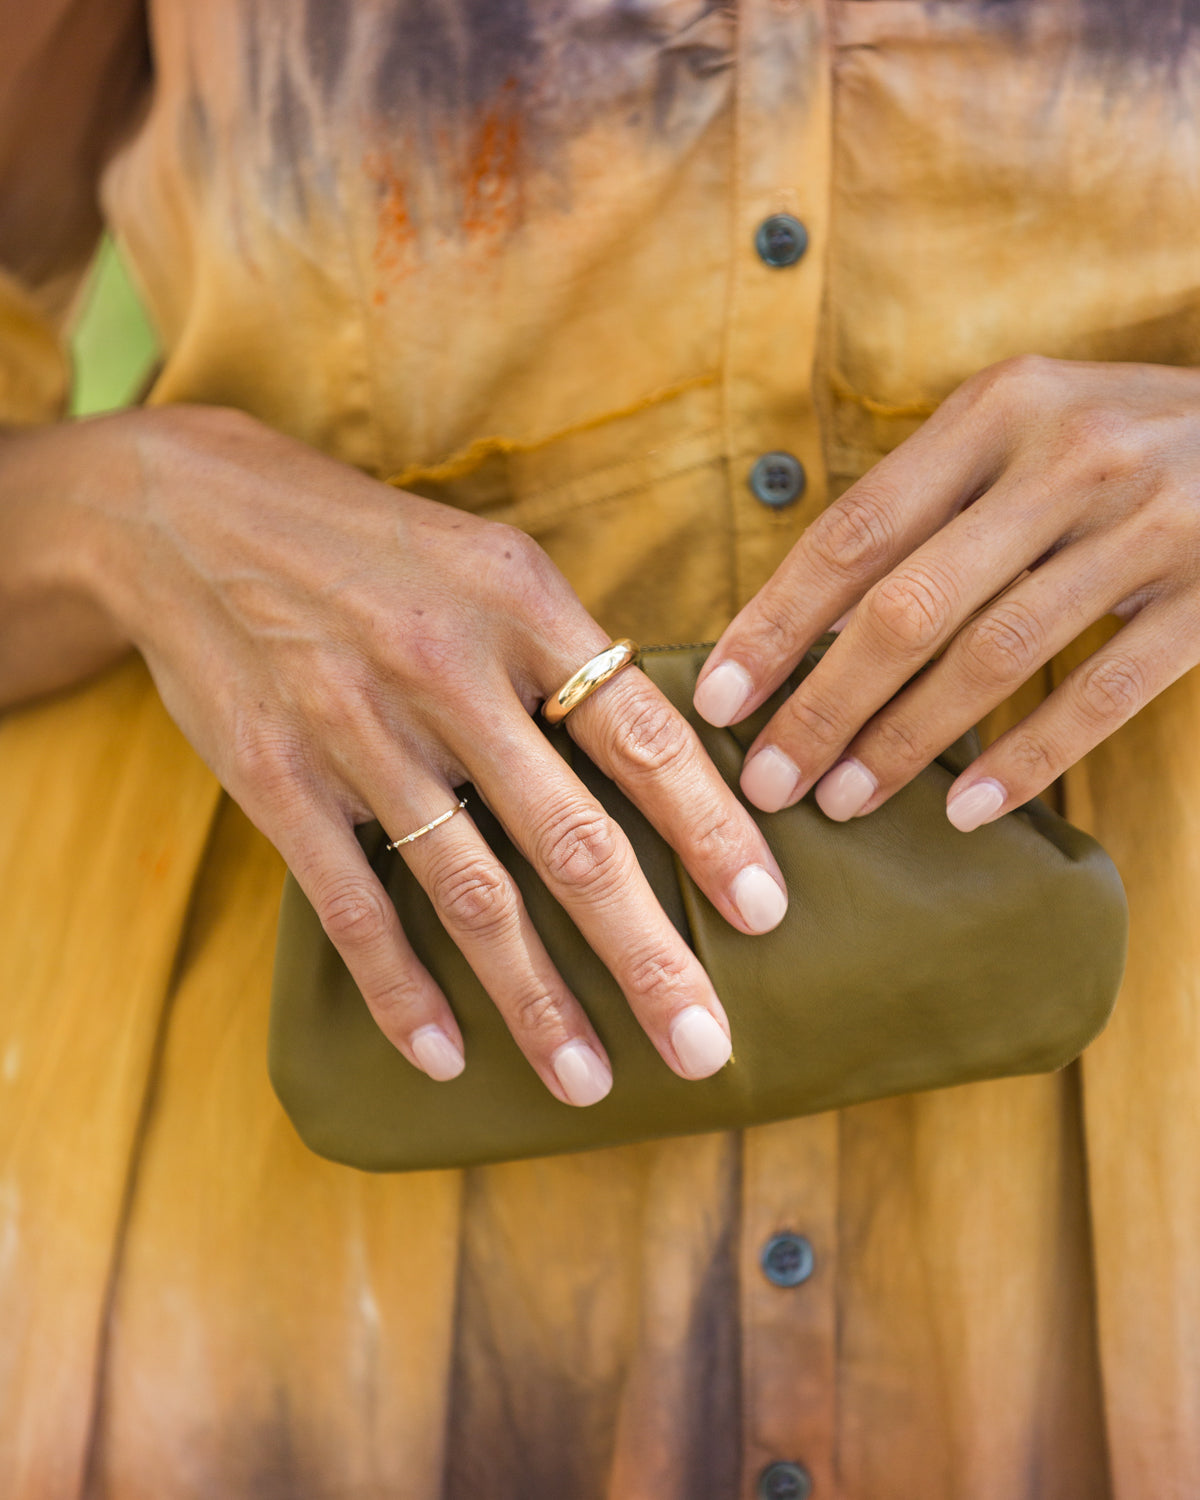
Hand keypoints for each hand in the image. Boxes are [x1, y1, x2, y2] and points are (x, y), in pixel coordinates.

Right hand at [77, 405, 786, 1104]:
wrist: (189, 514)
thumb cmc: (370, 546)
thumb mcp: (486, 563)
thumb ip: (565, 653)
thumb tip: (664, 755)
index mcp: (521, 606)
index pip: (643, 734)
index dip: (712, 830)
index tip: (767, 914)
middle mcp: (447, 672)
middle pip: (572, 838)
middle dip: (648, 953)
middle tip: (705, 1045)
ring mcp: (358, 731)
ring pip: (469, 892)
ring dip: (537, 999)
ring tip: (590, 1082)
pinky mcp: (278, 779)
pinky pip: (352, 906)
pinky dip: (401, 990)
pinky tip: (446, 1057)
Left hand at [693, 356, 1199, 827]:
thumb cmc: (1122, 441)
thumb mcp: (1025, 432)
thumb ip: (930, 504)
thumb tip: (805, 620)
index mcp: (998, 409)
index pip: (855, 530)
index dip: (777, 622)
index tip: (719, 697)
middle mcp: (1066, 455)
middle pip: (909, 603)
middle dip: (824, 702)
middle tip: (769, 779)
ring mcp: (1147, 523)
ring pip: (995, 655)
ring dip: (906, 740)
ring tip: (843, 801)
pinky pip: (1103, 695)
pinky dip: (1027, 758)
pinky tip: (963, 810)